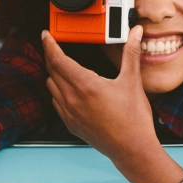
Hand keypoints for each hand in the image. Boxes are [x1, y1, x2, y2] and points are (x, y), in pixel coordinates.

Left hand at [42, 25, 158, 168]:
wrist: (132, 149)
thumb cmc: (133, 119)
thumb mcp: (133, 81)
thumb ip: (131, 53)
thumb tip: (135, 33)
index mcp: (86, 85)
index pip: (58, 59)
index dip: (49, 45)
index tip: (46, 36)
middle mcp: (73, 99)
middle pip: (51, 70)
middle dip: (51, 55)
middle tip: (54, 46)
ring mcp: (69, 113)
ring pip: (51, 86)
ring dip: (54, 73)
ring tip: (62, 65)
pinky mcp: (71, 124)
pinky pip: (56, 102)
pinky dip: (58, 91)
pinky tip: (69, 89)